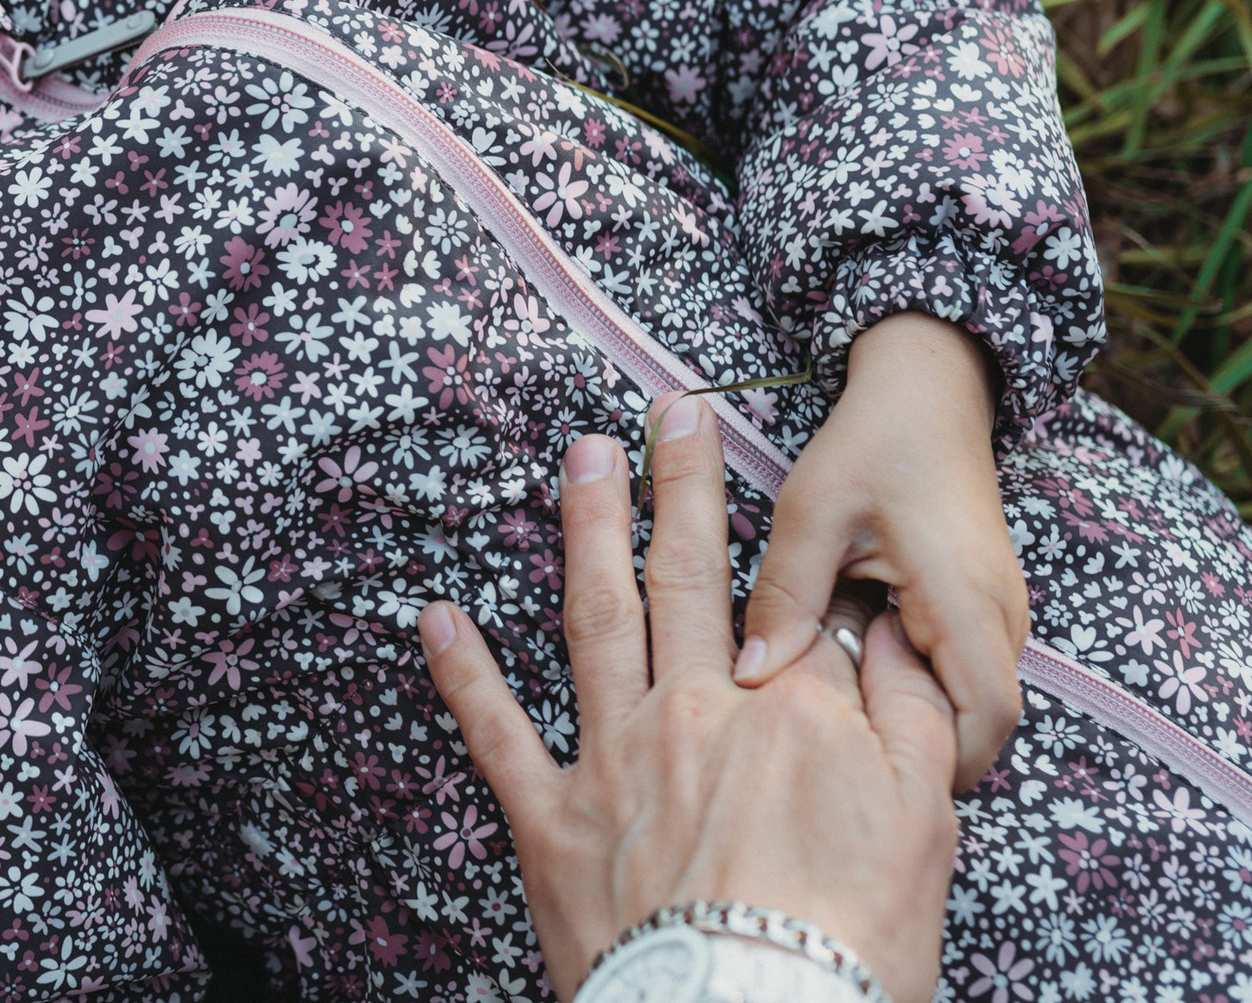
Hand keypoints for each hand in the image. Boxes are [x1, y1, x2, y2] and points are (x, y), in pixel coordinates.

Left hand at [418, 395, 960, 1002]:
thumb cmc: (848, 950)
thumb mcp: (925, 829)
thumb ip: (911, 720)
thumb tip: (891, 641)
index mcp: (795, 714)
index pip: (797, 612)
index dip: (802, 559)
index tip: (789, 497)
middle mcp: (698, 714)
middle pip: (692, 578)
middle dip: (681, 487)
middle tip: (667, 411)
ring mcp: (615, 760)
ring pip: (596, 618)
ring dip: (586, 531)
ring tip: (580, 459)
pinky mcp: (550, 820)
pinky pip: (495, 731)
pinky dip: (461, 671)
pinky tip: (435, 615)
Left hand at [734, 312, 1027, 789]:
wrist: (925, 395)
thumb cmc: (871, 445)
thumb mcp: (811, 513)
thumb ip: (786, 595)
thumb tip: (752, 676)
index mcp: (967, 600)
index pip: (986, 718)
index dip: (936, 760)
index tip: (862, 766)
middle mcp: (1001, 619)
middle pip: (981, 724)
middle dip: (916, 747)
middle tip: (836, 747)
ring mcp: (999, 618)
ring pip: (969, 702)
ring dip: (911, 712)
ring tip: (839, 705)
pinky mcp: (981, 612)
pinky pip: (958, 672)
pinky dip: (913, 682)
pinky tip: (857, 662)